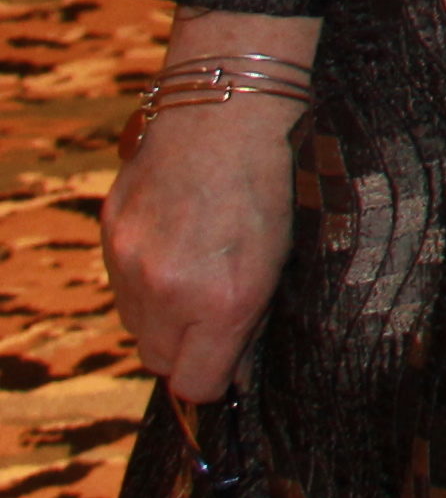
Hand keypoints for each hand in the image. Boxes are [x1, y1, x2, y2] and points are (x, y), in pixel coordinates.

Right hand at [105, 10, 315, 404]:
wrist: (228, 112)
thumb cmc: (277, 181)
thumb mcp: (282, 259)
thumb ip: (252, 316)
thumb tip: (236, 364)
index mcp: (223, 303)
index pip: (198, 384)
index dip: (218, 380)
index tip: (234, 365)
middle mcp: (169, 292)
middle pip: (160, 361)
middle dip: (189, 350)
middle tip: (219, 318)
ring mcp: (132, 263)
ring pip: (136, 324)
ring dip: (164, 316)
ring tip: (202, 274)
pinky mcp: (111, 234)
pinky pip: (122, 283)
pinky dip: (146, 279)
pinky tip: (179, 245)